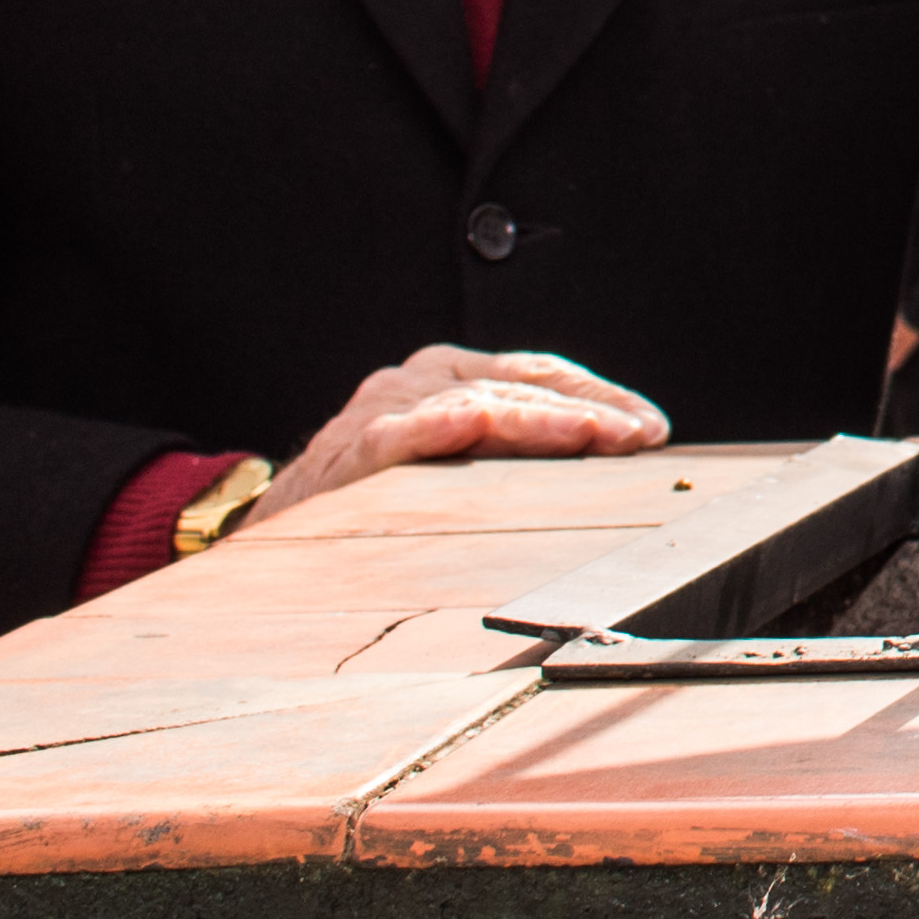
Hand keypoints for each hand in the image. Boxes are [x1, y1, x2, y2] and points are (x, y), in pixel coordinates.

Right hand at [232, 345, 669, 532]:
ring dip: (542, 419)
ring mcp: (382, 411)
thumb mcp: (448, 476)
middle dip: (589, 411)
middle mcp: (416, 382)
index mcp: (446, 380)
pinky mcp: (350, 451)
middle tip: (642, 435)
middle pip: (519, 384)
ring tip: (597, 435)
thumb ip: (510, 465)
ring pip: (476, 402)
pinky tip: (486, 428)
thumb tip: (609, 476)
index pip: (537, 376)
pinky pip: (405, 434)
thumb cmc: (371, 509)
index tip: (652, 429)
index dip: (598, 398)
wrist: (266, 542)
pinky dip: (449, 428)